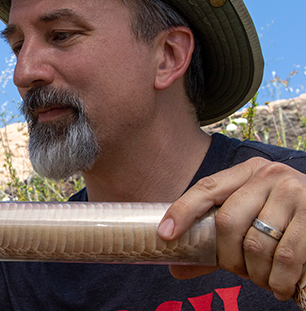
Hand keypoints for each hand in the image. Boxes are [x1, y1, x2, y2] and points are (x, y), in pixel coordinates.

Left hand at [158, 157, 305, 301]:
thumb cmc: (283, 221)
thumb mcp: (250, 220)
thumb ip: (216, 242)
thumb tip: (175, 267)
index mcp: (247, 171)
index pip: (206, 188)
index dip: (182, 211)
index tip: (165, 234)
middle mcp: (270, 175)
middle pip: (228, 221)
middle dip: (228, 257)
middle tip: (239, 273)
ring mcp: (295, 192)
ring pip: (257, 244)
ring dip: (256, 273)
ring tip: (263, 280)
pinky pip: (286, 256)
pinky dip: (278, 280)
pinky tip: (280, 286)